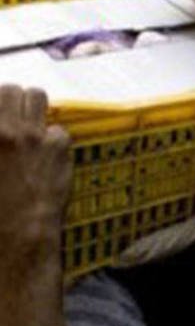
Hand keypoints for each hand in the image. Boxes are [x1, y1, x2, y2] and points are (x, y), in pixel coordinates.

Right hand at [0, 86, 71, 240]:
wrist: (16, 235)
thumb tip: (1, 136)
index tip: (0, 114)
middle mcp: (4, 129)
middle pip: (11, 90)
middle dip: (10, 100)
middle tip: (9, 117)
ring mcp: (33, 135)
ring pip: (37, 96)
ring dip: (32, 107)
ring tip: (27, 125)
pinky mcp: (58, 147)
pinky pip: (58, 130)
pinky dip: (52, 139)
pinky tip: (46, 155)